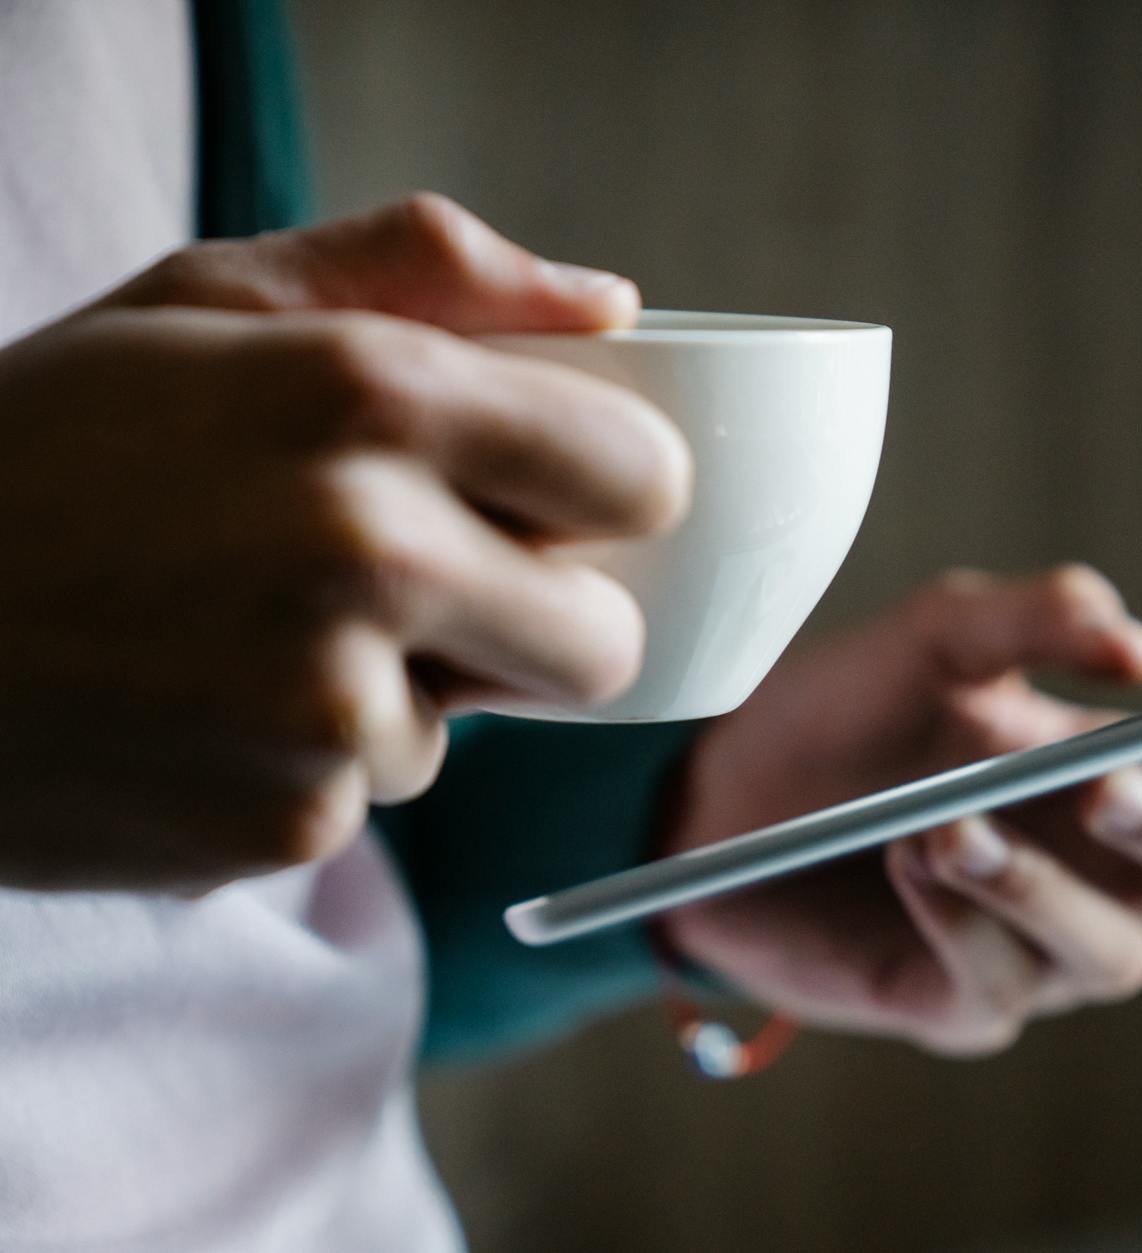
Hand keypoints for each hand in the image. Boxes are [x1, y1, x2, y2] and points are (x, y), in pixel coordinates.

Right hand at [0, 195, 689, 891]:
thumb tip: (615, 308)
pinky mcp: (288, 816)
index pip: (642, 476)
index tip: (562, 504)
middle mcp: (369, 542)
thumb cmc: (48, 445)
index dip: (610, 497)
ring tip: (250, 634)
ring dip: (406, 689)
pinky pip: (375, 794)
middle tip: (427, 589)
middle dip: (542, 623)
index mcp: (373, 391)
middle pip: (606, 639)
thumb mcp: (211, 302)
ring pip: (482, 725)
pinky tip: (203, 707)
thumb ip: (427, 272)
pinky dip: (314, 762)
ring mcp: (329, 696)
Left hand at [662, 566, 1141, 1054]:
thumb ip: (1034, 617)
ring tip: (949, 823)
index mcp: (1136, 771)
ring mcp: (1044, 944)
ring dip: (1047, 885)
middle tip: (1115, 792)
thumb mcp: (935, 636)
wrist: (715, 790)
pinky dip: (960, 916)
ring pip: (1122, 956)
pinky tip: (906, 860)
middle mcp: (1113, 868)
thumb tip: (1141, 649)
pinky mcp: (964, 1002)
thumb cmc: (844, 711)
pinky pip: (1000, 985)